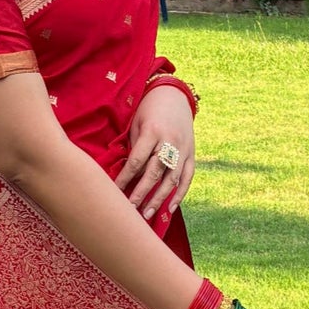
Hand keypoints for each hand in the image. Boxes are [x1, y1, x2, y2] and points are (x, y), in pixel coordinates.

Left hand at [116, 85, 194, 221]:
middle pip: (155, 173)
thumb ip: (135, 150)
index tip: (116, 193)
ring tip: (148, 214)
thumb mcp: (137, 125)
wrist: (174, 95)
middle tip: (131, 210)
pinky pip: (187, 177)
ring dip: (160, 199)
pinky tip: (170, 208)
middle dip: (142, 193)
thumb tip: (129, 178)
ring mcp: (184, 149)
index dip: (126, 179)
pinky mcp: (192, 153)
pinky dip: (180, 194)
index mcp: (152, 132)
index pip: (137, 161)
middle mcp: (170, 141)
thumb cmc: (148, 110)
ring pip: (172, 179)